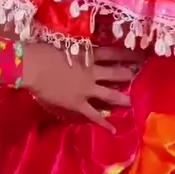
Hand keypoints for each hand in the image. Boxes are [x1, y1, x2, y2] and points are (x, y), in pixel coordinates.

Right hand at [22, 43, 140, 131]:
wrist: (34, 66)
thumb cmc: (44, 50)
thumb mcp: (63, 44)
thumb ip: (75, 48)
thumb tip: (79, 47)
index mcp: (88, 55)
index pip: (111, 53)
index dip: (125, 54)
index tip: (138, 55)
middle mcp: (92, 72)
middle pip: (115, 73)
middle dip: (128, 74)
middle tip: (139, 76)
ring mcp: (87, 90)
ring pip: (110, 94)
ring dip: (122, 98)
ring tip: (132, 101)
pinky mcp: (79, 104)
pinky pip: (94, 115)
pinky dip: (104, 123)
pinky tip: (113, 129)